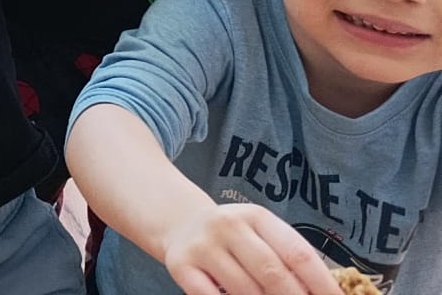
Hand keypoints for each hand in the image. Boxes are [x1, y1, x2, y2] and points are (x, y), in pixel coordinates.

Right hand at [160, 202, 342, 294]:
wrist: (181, 223)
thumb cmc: (236, 238)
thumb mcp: (262, 236)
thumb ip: (288, 260)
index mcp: (256, 216)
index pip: (298, 254)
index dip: (322, 285)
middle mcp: (227, 225)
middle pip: (272, 273)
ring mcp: (203, 245)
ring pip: (244, 290)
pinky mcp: (181, 265)